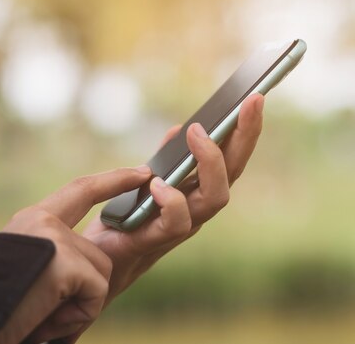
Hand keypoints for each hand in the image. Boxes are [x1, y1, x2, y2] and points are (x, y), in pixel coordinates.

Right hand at [0, 167, 152, 343]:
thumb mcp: (28, 270)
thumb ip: (58, 255)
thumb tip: (93, 268)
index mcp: (31, 221)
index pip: (81, 190)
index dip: (113, 181)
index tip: (140, 172)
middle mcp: (42, 220)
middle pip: (98, 254)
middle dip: (87, 288)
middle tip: (47, 308)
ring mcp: (53, 236)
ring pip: (101, 273)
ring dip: (79, 304)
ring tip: (41, 312)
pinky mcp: (63, 259)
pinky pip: (97, 291)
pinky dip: (78, 313)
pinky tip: (46, 317)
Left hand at [83, 93, 264, 301]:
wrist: (99, 256)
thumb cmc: (126, 215)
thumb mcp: (145, 176)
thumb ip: (165, 158)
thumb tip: (179, 131)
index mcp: (199, 187)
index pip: (232, 156)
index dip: (246, 129)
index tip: (255, 97)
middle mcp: (199, 205)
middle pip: (234, 170)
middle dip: (245, 135)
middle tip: (248, 103)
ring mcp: (184, 224)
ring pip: (216, 197)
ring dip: (210, 162)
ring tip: (196, 133)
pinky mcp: (156, 240)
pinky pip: (178, 223)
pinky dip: (172, 200)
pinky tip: (157, 182)